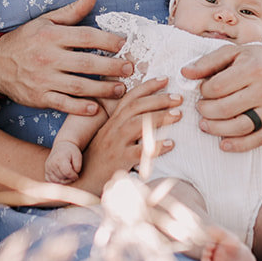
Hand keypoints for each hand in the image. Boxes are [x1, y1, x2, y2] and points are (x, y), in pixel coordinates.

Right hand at [0, 0, 132, 110]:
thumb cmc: (26, 40)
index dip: (108, 41)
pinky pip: (62, 103)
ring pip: (78, 86)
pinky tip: (95, 109)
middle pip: (86, 63)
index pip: (86, 37)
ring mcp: (43, 79)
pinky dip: (79, 108)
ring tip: (121, 89)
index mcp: (52, 35)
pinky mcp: (39, 97)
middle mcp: (48, 57)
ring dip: (102, 89)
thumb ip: (73, 11)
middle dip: (111, 67)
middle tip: (130, 69)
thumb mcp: (46, 20)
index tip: (125, 44)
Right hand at [80, 79, 181, 193]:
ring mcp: (115, 144)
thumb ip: (124, 124)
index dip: (147, 86)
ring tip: (178, 114)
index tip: (165, 79)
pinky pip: (139, 152)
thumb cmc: (100, 159)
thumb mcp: (109, 137)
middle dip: (158, 99)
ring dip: (160, 117)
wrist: (83, 181)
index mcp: (112, 121)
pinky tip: (171, 143)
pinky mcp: (119, 161)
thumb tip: (150, 114)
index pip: (130, 97)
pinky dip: (156, 146)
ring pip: (138, 125)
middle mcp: (113, 129)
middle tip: (178, 98)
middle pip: (136, 107)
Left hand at [182, 42, 261, 151]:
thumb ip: (208, 62)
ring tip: (205, 125)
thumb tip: (184, 73)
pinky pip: (257, 139)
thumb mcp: (234, 53)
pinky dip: (239, 145)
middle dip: (206, 111)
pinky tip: (223, 144)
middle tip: (200, 108)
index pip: (218, 87)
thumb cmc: (257, 60)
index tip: (203, 90)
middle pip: (226, 109)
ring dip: (217, 129)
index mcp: (253, 68)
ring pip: (240, 126)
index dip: (203, 91)